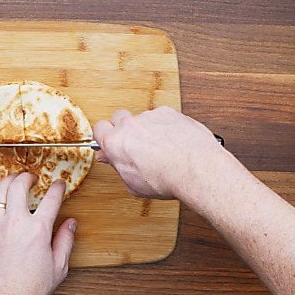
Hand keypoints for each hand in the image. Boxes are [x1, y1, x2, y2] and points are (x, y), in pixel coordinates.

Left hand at [0, 173, 76, 294]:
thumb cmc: (30, 289)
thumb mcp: (58, 268)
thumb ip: (65, 241)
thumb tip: (71, 224)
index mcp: (38, 230)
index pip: (51, 199)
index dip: (57, 187)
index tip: (59, 184)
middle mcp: (16, 224)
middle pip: (19, 187)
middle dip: (26, 177)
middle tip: (31, 177)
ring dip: (6, 181)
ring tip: (12, 179)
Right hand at [93, 106, 225, 199]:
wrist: (196, 169)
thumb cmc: (166, 180)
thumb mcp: (134, 183)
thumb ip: (118, 166)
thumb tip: (110, 158)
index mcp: (115, 143)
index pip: (98, 129)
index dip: (104, 137)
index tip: (111, 144)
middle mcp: (129, 126)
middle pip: (118, 118)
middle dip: (123, 128)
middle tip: (133, 144)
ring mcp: (149, 116)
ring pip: (142, 118)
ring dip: (147, 128)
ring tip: (160, 147)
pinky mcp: (168, 112)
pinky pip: (161, 116)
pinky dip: (165, 126)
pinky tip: (173, 141)